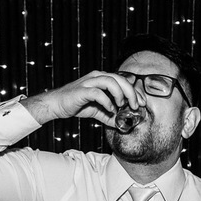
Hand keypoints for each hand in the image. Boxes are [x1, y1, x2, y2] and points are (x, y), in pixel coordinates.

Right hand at [25, 71, 143, 127]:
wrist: (58, 105)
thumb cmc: (77, 104)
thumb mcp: (98, 111)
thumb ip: (110, 116)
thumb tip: (122, 124)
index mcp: (103, 79)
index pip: (124, 81)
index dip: (135, 91)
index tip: (142, 103)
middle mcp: (97, 77)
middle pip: (120, 79)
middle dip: (131, 92)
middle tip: (136, 105)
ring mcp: (90, 82)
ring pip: (110, 81)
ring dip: (120, 94)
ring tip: (121, 105)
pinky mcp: (82, 90)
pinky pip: (98, 92)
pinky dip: (107, 101)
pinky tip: (110, 109)